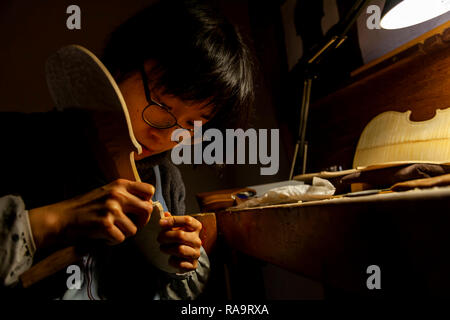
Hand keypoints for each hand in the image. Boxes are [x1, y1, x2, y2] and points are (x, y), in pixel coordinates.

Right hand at [29, 179, 154, 248]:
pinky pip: (121, 239)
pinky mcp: (105, 224)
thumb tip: (147, 205)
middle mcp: (118, 195)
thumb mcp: (107, 192)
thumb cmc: (85, 207)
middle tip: (128, 225)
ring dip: (123, 233)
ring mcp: (112, 209)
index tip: (138, 210)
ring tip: (110, 230)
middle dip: (141, 221)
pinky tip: (102, 235)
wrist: (60, 218)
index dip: (147, 202)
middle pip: (147, 210)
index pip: (149, 190)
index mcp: (120, 185)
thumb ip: (126, 195)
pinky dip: (112, 241)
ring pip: (134, 229)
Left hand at [157, 212, 201, 271]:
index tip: (161, 223)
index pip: (187, 220)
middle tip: (159, 238)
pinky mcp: (193, 265)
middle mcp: (197, 240)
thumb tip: (165, 214)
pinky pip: (180, 263)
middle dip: (165, 236)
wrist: (185, 258)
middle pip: (180, 235)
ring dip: (167, 249)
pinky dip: (172, 261)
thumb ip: (171, 221)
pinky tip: (170, 258)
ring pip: (179, 249)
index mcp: (196, 228)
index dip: (173, 220)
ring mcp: (196, 253)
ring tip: (163, 248)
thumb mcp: (176, 228)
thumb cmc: (179, 239)